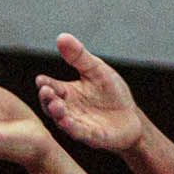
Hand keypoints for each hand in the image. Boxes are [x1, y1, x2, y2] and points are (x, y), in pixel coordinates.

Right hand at [35, 34, 148, 152]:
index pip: (52, 87)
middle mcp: (69, 109)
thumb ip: (79, 57)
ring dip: (58, 114)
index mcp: (68, 92)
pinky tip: (67, 122)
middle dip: (47, 99)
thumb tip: (62, 36)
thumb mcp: (97, 70)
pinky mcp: (92, 136)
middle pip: (52, 105)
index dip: (45, 84)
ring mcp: (79, 124)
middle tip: (46, 92)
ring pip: (63, 120)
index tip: (41, 80)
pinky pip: (79, 133)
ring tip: (56, 105)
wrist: (132, 117)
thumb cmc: (112, 93)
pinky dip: (72, 128)